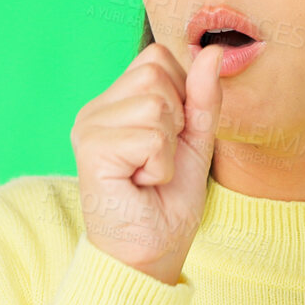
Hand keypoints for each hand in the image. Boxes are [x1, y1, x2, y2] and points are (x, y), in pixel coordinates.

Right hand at [70, 42, 225, 284]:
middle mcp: (95, 108)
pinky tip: (140, 185)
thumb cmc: (167, 204)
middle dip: (176, 121)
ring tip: (148, 174)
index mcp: (115, 102)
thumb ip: (202, 97)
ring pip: (156, 104)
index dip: (181, 97)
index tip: (170, 142)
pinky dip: (159, 166)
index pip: (158, 57)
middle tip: (157, 161)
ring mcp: (88, 125)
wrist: (150, 253)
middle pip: (156, 72)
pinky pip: (150, 136)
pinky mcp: (90, 147)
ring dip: (167, 148)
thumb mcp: (196, 142)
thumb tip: (216, 51)